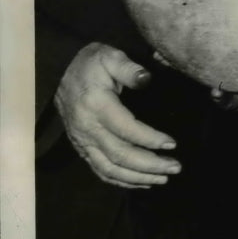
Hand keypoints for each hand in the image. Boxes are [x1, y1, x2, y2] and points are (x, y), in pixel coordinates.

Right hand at [55, 43, 180, 188]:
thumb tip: (146, 79)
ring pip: (110, 169)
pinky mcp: (82, 148)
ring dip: (138, 178)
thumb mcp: (110, 56)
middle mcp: (87, 129)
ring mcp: (82, 142)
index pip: (126, 129)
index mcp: (97, 106)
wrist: (61, 72)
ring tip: (163, 179)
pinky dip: (121, 181)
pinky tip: (141, 182)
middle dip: (150, 165)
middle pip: (120, 156)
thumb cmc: (91, 63)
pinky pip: (100, 170)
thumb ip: (128, 68)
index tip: (172, 144)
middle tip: (175, 168)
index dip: (150, 139)